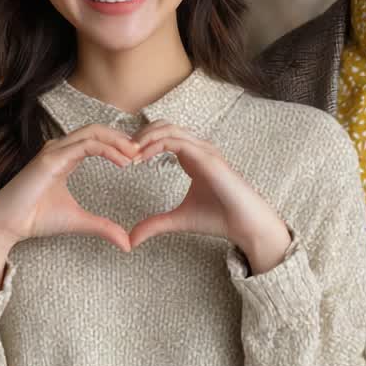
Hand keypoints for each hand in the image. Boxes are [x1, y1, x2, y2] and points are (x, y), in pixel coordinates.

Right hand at [0, 124, 137, 292]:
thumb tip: (127, 243)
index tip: (138, 159)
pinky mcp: (50, 159)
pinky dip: (106, 150)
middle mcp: (59, 149)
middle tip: (144, 152)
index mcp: (65, 157)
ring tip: (136, 155)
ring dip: (117, 141)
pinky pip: (84, 146)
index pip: (97, 140)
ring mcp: (53, 151)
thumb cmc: (36, 220)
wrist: (8, 225)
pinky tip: (123, 162)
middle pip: (97, 130)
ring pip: (92, 133)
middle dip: (122, 138)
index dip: (119, 145)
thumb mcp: (78, 222)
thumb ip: (103, 227)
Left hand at [128, 121, 291, 273]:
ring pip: (168, 129)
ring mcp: (204, 150)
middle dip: (139, 135)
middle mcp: (198, 148)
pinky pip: (176, 142)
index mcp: (192, 156)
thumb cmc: (218, 219)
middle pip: (163, 126)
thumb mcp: (178, 220)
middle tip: (120, 152)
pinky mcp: (207, 157)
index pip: (162, 135)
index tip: (124, 160)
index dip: (141, 143)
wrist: (245, 225)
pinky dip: (156, 146)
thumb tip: (131, 239)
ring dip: (144, 138)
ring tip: (128, 153)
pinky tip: (141, 158)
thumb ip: (155, 225)